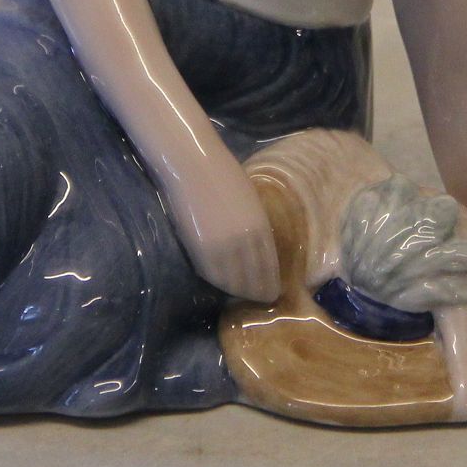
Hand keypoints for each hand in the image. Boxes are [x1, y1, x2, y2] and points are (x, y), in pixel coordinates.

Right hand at [165, 149, 280, 302]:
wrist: (193, 165)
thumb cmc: (221, 175)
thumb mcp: (248, 199)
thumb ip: (253, 223)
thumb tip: (255, 247)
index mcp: (260, 226)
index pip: (269, 264)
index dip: (271, 281)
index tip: (273, 292)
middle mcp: (245, 240)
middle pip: (254, 276)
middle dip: (259, 291)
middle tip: (260, 300)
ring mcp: (222, 246)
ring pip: (234, 280)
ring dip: (239, 291)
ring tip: (242, 297)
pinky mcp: (201, 248)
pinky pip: (213, 275)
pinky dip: (219, 283)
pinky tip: (222, 286)